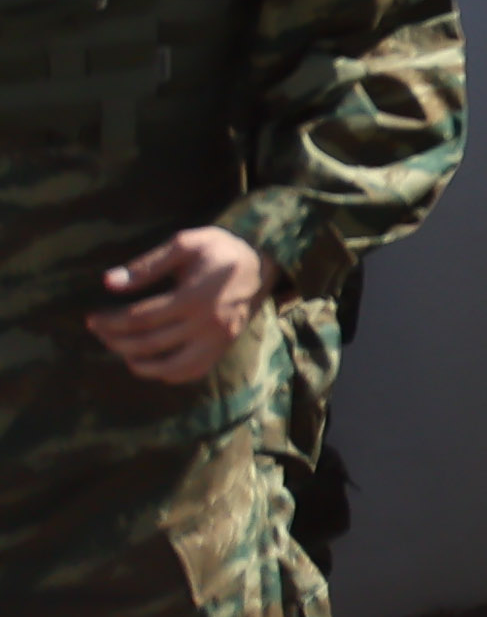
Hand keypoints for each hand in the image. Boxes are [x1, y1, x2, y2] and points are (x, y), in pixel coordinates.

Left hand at [87, 228, 269, 386]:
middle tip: (99, 332)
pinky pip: (190, 373)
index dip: (111, 321)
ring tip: (121, 349)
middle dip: (115, 340)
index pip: (140, 318)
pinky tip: (150, 361)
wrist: (264, 263)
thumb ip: (148, 264)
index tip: (92, 318)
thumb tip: (109, 283)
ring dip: (136, 363)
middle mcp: (207, 324)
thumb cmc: (221, 249)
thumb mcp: (187, 244)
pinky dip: (165, 373)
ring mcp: (217, 341)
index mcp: (195, 297)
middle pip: (148, 343)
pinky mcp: (223, 349)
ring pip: (168, 367)